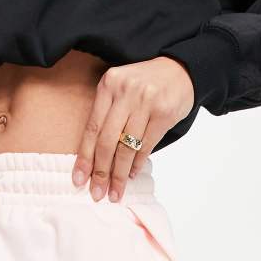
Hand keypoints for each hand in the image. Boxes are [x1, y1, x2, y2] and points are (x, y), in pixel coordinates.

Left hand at [71, 56, 194, 201]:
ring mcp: (146, 101)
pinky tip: (131, 174)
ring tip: (115, 191)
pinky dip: (137, 163)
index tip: (79, 180)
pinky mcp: (164, 113)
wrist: (181, 68)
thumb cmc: (145, 85)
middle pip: (107, 141)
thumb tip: (93, 158)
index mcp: (108, 85)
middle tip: (97, 193)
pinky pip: (146, 146)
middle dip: (101, 172)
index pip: (92, 128)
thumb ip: (107, 115)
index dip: (84, 157)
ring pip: (126, 147)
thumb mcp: (120, 90)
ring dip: (120, 174)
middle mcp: (125, 92)